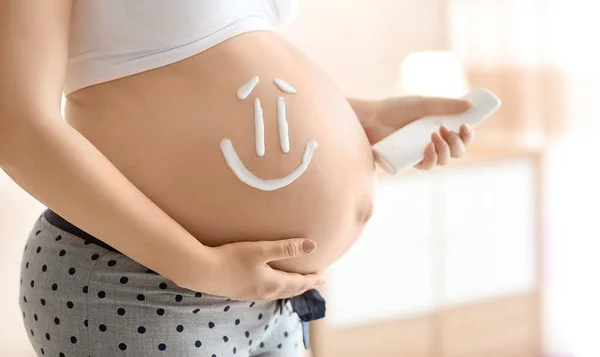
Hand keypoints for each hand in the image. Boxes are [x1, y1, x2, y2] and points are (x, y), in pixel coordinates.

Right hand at [185, 238, 323, 300]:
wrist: (203, 272)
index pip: (299, 283)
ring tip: (296, 286)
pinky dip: (276, 290)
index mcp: (273, 283)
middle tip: (314, 282)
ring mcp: (252, 294)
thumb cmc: (232, 258)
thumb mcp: (261, 249)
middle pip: (290, 291)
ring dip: (291, 289)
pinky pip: (266, 294)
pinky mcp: (241, 293)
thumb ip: (287, 247)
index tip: (323, 278)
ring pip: (278, 294)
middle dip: (304, 286)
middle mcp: (265, 292)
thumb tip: (313, 245)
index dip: (312, 280)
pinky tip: (269, 287)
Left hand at [365, 96, 473, 169]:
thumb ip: (446, 105)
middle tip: (445, 129)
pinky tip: (428, 146)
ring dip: (446, 149)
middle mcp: (434, 142)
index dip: (468, 134)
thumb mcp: (424, 104)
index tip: (466, 125)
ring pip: (445, 160)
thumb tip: (470, 105)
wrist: (371, 118)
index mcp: (440, 127)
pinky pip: (428, 166)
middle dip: (458, 143)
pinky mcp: (410, 162)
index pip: (461, 136)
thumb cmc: (395, 109)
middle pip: (458, 151)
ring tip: (434, 134)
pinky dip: (432, 157)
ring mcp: (422, 153)